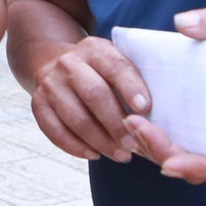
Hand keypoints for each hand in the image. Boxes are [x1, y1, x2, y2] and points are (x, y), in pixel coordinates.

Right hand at [27, 35, 151, 161]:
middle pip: (94, 94)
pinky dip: (75, 146)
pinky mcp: (37, 103)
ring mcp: (50, 83)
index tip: (146, 109)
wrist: (52, 60)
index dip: (131, 87)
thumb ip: (135, 78)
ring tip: (121, 156)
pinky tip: (94, 154)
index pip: (115, 66)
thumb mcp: (114, 60)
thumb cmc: (99, 70)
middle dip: (117, 124)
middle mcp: (68, 63)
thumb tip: (168, 111)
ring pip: (75, 117)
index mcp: (94, 49)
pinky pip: (54, 130)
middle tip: (135, 146)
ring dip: (100, 141)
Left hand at [117, 5, 205, 183]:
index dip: (194, 166)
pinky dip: (151, 133)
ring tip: (127, 120)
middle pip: (188, 163)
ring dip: (149, 144)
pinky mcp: (194, 119)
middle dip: (158, 149)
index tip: (169, 162)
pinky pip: (170, 135)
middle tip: (133, 124)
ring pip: (175, 153)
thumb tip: (183, 23)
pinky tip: (130, 118)